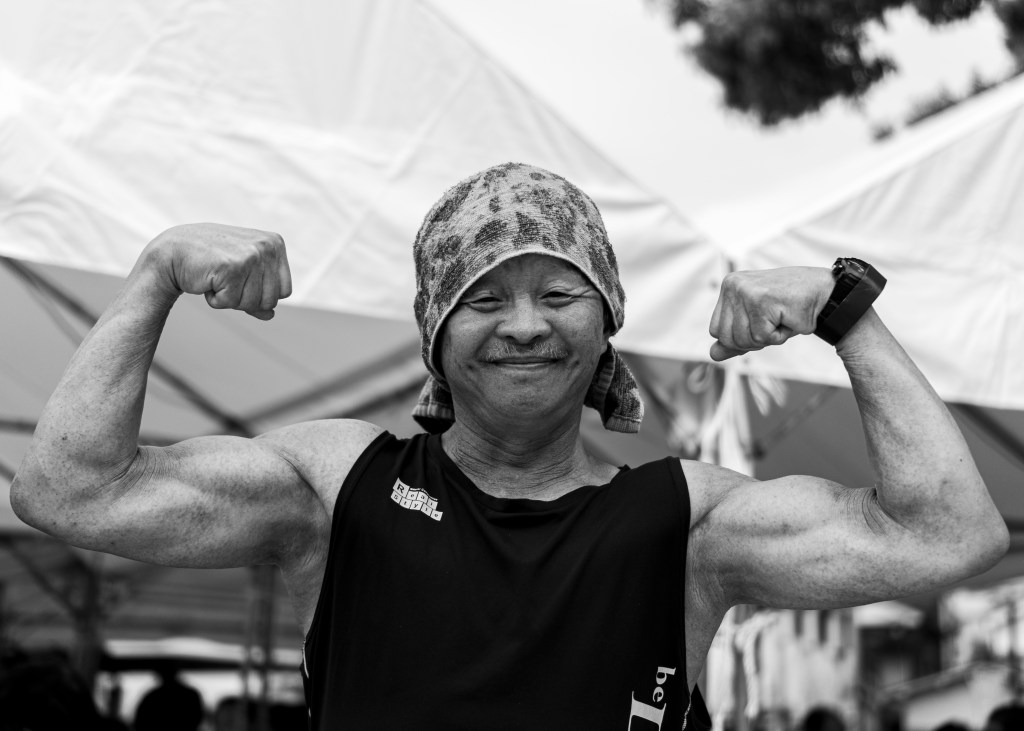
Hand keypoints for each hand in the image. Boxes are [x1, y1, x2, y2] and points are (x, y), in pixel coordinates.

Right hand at [142, 223, 291, 319]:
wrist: (172, 251)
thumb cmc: (210, 262)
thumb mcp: (241, 274)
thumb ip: (259, 293)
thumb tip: (271, 315)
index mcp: (275, 243)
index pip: (284, 291)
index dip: (260, 294)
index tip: (240, 278)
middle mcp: (267, 246)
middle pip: (270, 300)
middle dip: (244, 298)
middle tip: (225, 278)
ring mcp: (251, 255)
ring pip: (251, 304)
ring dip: (229, 299)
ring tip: (216, 277)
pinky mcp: (232, 267)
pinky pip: (230, 303)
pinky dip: (216, 300)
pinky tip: (207, 279)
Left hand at [709, 267, 832, 360]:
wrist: (825, 292)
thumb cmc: (791, 308)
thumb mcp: (757, 324)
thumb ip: (734, 339)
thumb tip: (712, 355)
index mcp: (728, 287)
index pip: (716, 330)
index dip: (739, 338)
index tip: (762, 324)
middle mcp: (732, 285)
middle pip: (727, 338)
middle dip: (754, 340)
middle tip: (774, 321)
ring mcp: (745, 291)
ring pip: (744, 339)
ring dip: (768, 338)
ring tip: (781, 318)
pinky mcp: (760, 300)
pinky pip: (762, 337)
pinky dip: (779, 335)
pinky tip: (788, 318)